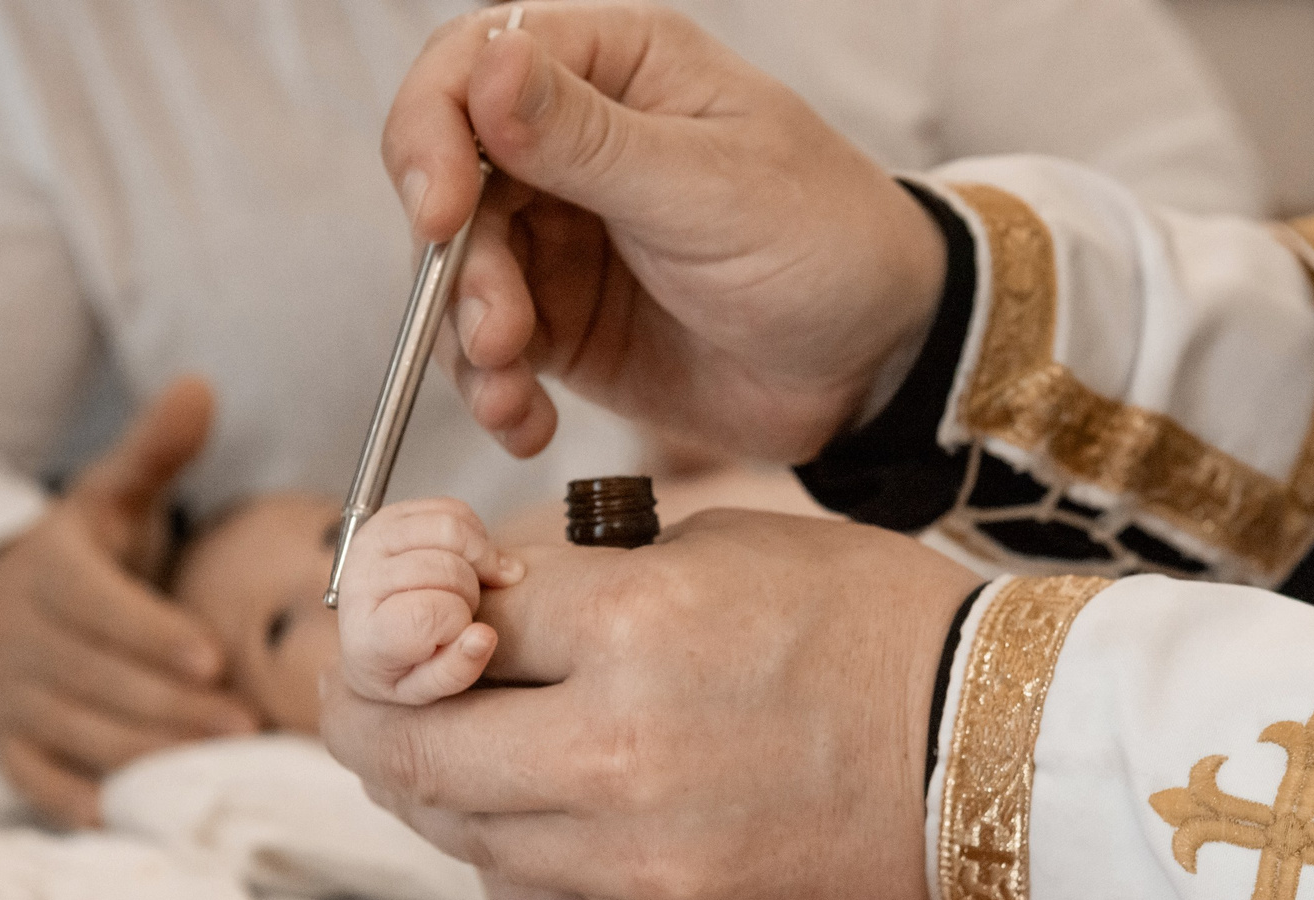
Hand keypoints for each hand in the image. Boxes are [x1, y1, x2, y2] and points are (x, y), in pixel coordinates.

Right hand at [0, 377, 255, 824]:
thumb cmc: (79, 553)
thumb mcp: (108, 495)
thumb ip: (154, 451)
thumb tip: (200, 387)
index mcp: (51, 572)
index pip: (100, 609)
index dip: (153, 636)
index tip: (214, 658)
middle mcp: (23, 639)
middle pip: (99, 680)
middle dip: (174, 706)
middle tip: (247, 726)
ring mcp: (10, 696)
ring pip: (79, 733)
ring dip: (149, 755)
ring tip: (221, 767)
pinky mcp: (7, 742)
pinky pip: (36, 779)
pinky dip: (77, 801)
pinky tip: (133, 816)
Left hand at [316, 508, 982, 899]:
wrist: (999, 751)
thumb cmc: (872, 622)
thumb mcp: (718, 546)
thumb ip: (582, 585)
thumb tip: (479, 611)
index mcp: (629, 626)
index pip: (436, 625)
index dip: (395, 611)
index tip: (394, 607)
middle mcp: (614, 753)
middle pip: (407, 748)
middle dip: (364, 710)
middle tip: (358, 689)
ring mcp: (639, 856)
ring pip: (458, 828)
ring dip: (427, 781)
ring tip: (437, 739)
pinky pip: (547, 878)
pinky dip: (518, 835)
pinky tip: (540, 794)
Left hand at [337, 497, 524, 704]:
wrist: (370, 633)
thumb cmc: (402, 664)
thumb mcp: (425, 687)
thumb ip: (457, 671)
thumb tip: (484, 636)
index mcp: (366, 632)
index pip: (427, 614)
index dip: (457, 622)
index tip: (458, 632)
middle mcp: (360, 579)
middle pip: (444, 569)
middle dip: (470, 592)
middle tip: (465, 611)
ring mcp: (372, 540)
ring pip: (449, 528)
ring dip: (478, 557)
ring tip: (472, 583)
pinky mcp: (390, 515)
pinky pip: (452, 509)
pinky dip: (475, 533)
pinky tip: (468, 560)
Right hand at [381, 5, 947, 461]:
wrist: (879, 363)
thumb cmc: (826, 243)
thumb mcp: (710, 186)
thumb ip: (589, 139)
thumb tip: (488, 70)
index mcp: (616, 66)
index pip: (475, 62)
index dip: (435, 129)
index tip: (440, 210)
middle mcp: (573, 142)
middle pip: (450, 177)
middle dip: (454, 262)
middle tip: (492, 331)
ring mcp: (563, 235)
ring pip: (460, 272)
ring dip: (467, 338)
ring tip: (511, 387)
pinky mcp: (565, 321)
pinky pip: (493, 351)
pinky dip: (495, 390)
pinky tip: (526, 423)